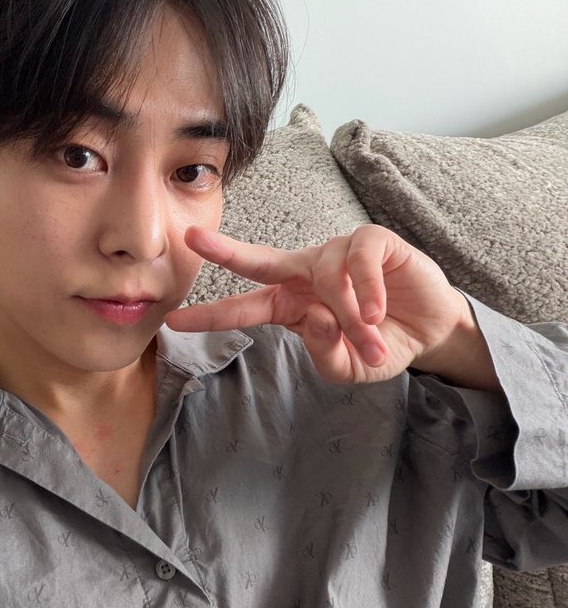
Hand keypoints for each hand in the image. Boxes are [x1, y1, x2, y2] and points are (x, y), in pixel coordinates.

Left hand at [166, 224, 473, 384]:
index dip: (213, 314)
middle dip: (224, 250)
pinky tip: (381, 310)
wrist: (432, 331)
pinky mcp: (372, 241)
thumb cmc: (382, 344)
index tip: (174, 321)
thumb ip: (326, 355)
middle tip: (193, 240)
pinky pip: (358, 259)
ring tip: (373, 336)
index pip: (246, 307)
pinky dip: (368, 290)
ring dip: (351, 315)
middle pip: (259, 259)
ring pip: (328, 277)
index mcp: (292, 303)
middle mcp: (306, 273)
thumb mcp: (350, 367)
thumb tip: (315, 319)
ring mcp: (338, 253)